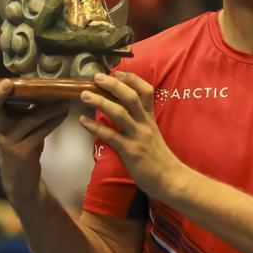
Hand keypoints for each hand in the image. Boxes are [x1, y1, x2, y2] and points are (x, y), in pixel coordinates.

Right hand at [0, 69, 68, 205]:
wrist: (21, 178)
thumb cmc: (24, 143)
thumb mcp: (20, 124)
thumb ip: (25, 107)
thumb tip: (45, 82)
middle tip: (10, 83)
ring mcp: (8, 141)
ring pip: (28, 119)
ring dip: (49, 109)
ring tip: (65, 101)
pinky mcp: (22, 152)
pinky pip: (40, 133)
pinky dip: (54, 122)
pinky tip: (64, 114)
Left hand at [77, 71, 186, 197]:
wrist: (170, 179)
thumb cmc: (159, 158)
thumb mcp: (152, 135)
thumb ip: (140, 122)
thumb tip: (123, 112)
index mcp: (150, 119)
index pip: (146, 91)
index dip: (132, 79)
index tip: (117, 73)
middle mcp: (145, 124)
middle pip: (131, 97)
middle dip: (113, 85)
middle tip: (97, 77)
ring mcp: (137, 137)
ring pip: (119, 113)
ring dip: (100, 101)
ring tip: (84, 94)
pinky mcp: (130, 151)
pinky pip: (110, 136)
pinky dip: (94, 127)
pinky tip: (83, 121)